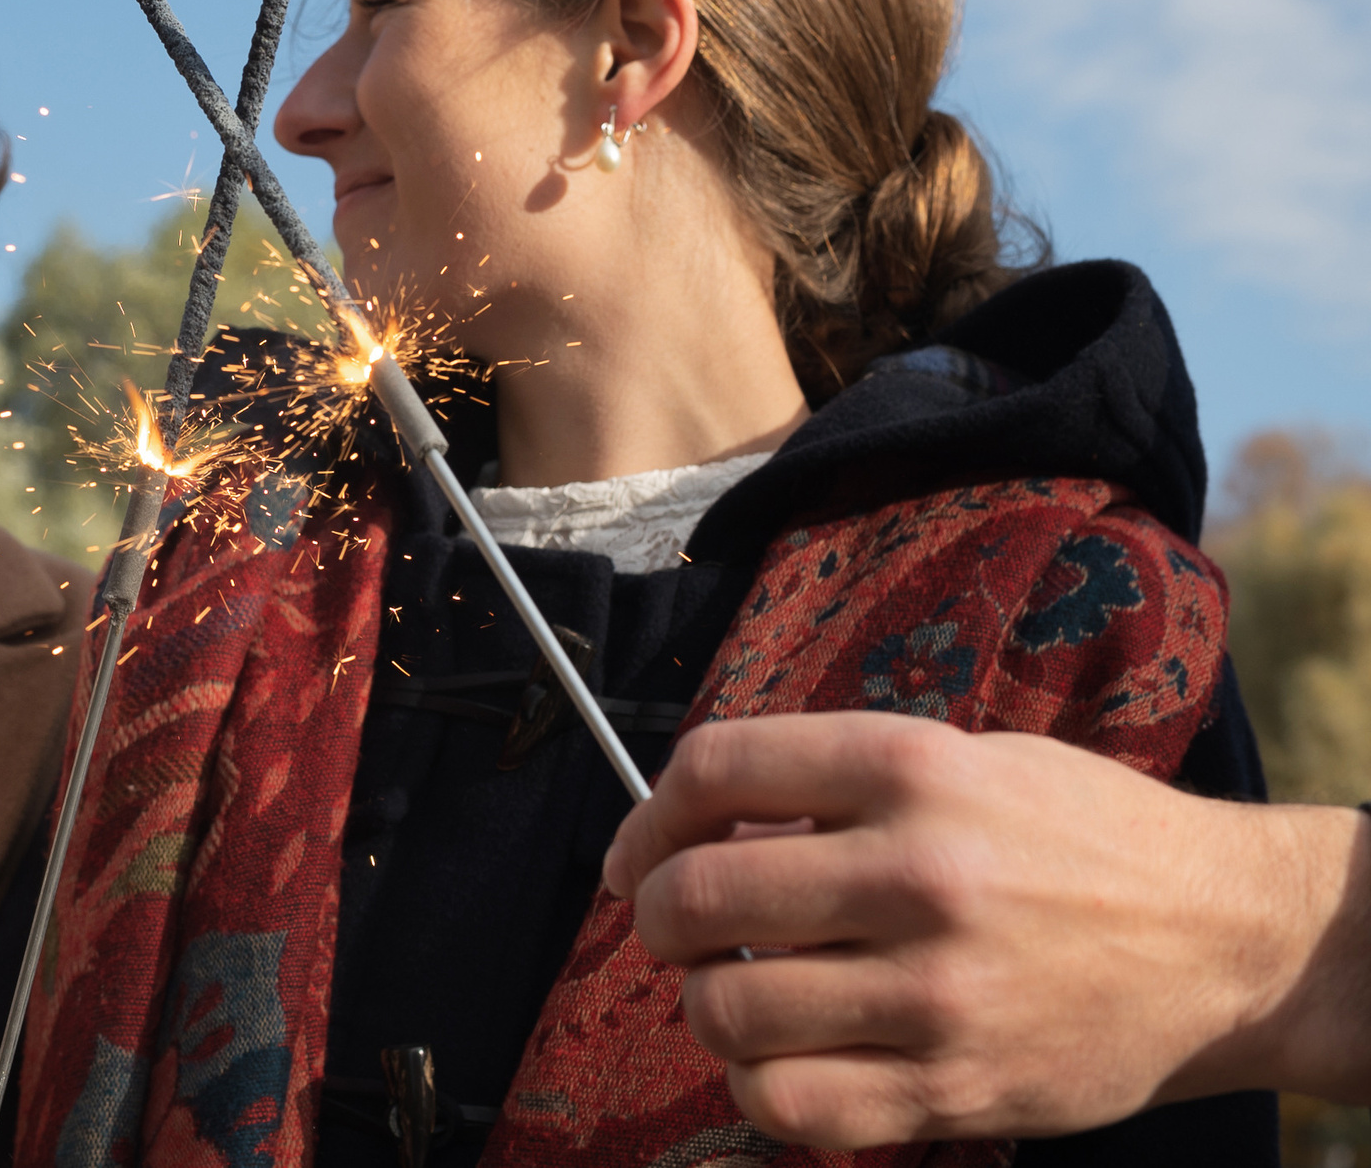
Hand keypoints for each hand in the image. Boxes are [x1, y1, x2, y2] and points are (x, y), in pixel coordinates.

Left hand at [601, 712, 1370, 1145]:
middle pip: (700, 894)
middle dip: (659, 915)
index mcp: (912, 769)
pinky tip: (788, 1059)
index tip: (640, 852)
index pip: (714, 770)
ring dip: (708, 1004)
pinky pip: (791, 1104)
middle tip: (678, 927)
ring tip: (745, 992)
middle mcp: (918, 872)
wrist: (1226, 941)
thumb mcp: (966, 762)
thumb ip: (834, 784)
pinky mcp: (955, 1087)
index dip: (651, 815)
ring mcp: (937, 989)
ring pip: (729, 1008)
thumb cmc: (1079, 840)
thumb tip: (698, 832)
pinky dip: (760, 1086)